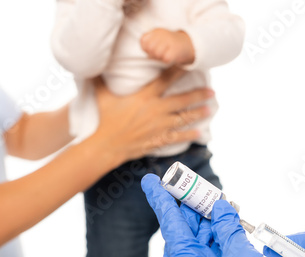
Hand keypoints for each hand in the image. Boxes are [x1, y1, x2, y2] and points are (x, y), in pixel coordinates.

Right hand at [92, 67, 211, 163]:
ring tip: (210, 109)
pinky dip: (190, 135)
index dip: (178, 71)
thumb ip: (100, 79)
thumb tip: (92, 63)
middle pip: (182, 100)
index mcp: (144, 97)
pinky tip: (200, 133)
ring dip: (198, 113)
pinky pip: (178, 137)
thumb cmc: (103, 120)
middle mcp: (156, 111)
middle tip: (212, 90)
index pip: (165, 80)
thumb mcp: (101, 96)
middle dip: (198, 94)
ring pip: (184, 118)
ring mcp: (159, 127)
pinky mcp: (158, 140)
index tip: (190, 64)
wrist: (105, 146)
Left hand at [141, 29, 195, 64]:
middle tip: (160, 52)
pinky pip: (166, 59)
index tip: (153, 48)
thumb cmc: (168, 45)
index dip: (146, 48)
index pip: (143, 41)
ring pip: (157, 54)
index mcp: (156, 31)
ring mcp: (170, 41)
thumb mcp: (156, 40)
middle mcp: (163, 33)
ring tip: (166, 53)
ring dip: (160, 57)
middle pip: (149, 48)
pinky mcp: (176, 50)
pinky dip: (167, 60)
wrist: (187, 44)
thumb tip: (144, 48)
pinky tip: (171, 56)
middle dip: (152, 53)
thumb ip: (146, 43)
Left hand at [142, 174, 304, 256]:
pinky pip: (212, 256)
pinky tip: (227, 220)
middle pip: (184, 237)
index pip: (172, 231)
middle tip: (194, 187)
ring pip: (199, 245)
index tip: (150, 183)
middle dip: (191, 211)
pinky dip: (219, 238)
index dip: (162, 203)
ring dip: (209, 223)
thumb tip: (219, 206)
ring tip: (218, 202)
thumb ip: (227, 228)